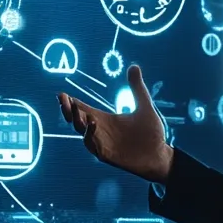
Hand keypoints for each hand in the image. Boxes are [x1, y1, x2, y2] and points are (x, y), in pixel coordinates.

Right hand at [58, 65, 173, 182]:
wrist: (161, 155)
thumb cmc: (151, 133)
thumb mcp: (145, 106)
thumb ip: (137, 88)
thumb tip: (134, 66)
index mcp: (105, 119)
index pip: (83, 109)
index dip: (71, 103)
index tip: (62, 94)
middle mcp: (100, 131)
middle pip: (77, 120)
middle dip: (68, 111)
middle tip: (64, 100)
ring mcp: (103, 144)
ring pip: (82, 133)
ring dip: (78, 122)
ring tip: (77, 110)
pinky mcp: (107, 155)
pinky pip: (93, 146)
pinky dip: (90, 135)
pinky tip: (93, 124)